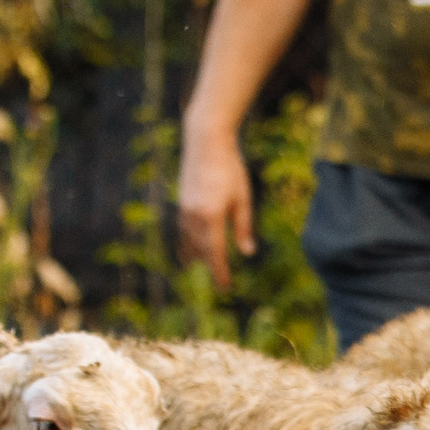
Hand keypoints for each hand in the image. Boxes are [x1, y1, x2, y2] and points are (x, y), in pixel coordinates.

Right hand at [178, 126, 254, 283]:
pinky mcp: (182, 202)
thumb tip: (247, 253)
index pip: (216, 253)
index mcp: (211, 216)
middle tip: (220, 284)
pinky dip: (189, 242)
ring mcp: (185, 209)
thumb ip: (243, 227)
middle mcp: (194, 216)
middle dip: (211, 267)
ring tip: (203, 270)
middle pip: (202, 250)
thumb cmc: (230, 168)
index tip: (225, 288)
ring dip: (198, 256)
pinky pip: (184, 230)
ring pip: (190, 241)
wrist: (205, 141)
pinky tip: (192, 248)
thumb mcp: (243, 198)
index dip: (220, 272)